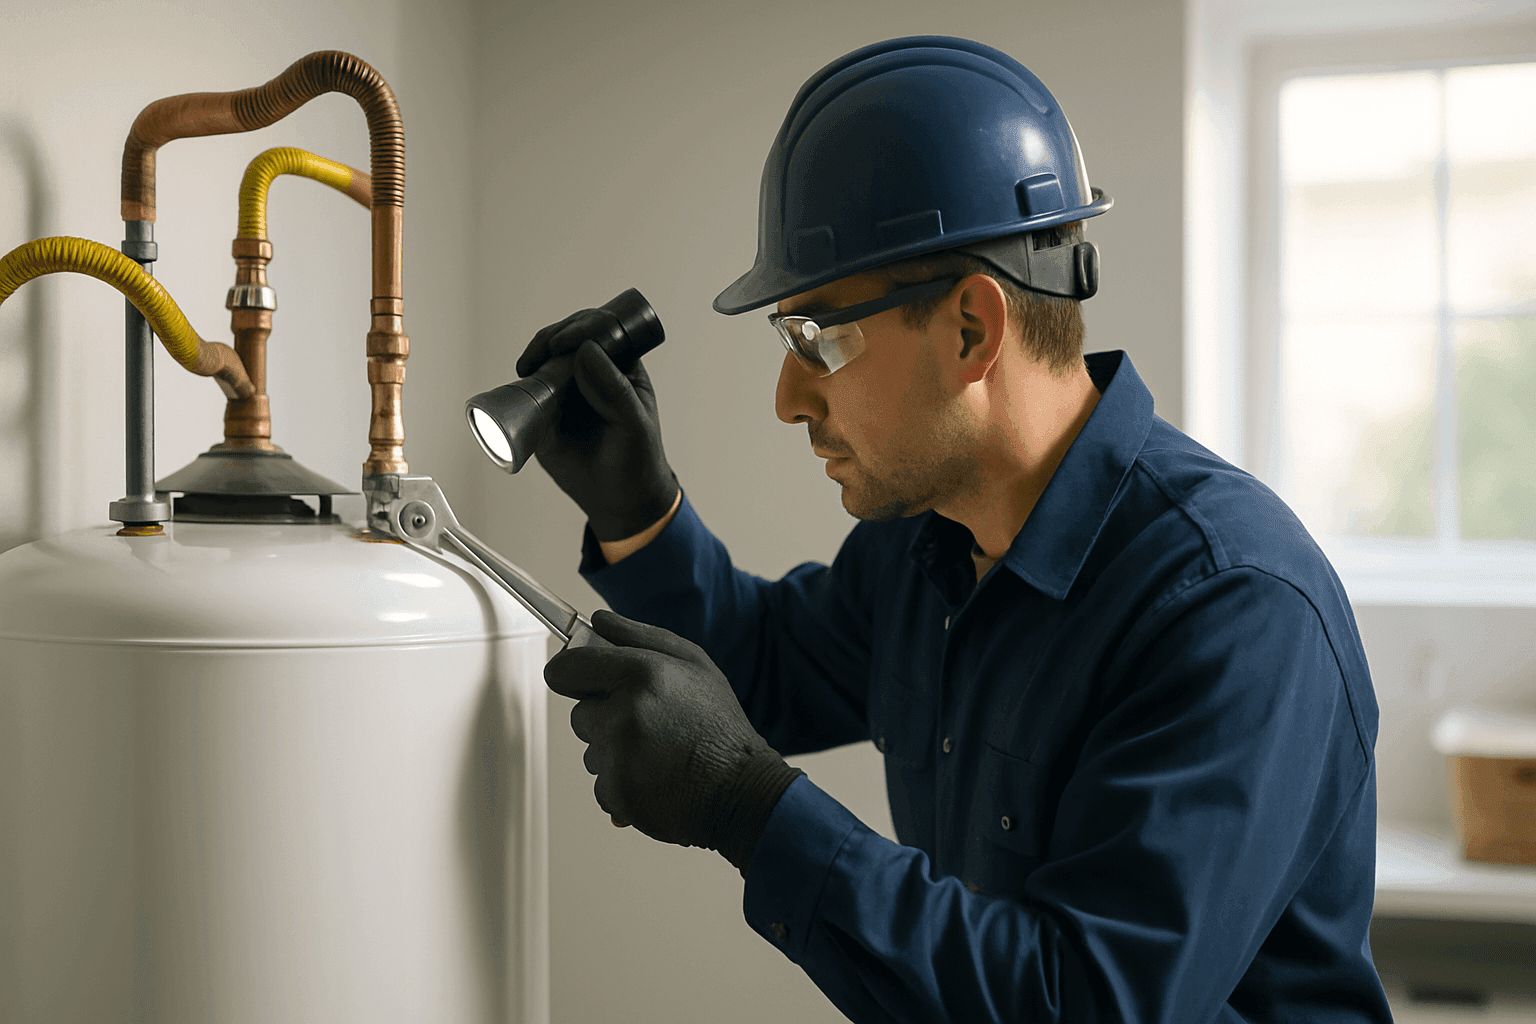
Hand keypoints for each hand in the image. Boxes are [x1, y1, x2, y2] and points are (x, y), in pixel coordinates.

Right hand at [516, 309, 677, 541]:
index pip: (601, 331)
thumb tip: (585, 350)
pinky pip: (528, 390)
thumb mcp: (634, 425)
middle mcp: (592, 371)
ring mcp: (567, 389)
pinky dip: (521, 385)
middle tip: (539, 356)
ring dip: (534, 359)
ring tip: (528, 371)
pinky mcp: (545, 410)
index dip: (580, 328)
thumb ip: (613, 390)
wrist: (618, 499)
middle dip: (550, 340)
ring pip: (545, 359)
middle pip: (567, 337)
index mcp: (621, 366)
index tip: (563, 342)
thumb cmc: (636, 460)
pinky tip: (520, 385)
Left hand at [544, 610, 802, 872]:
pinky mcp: (616, 792)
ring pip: (590, 751)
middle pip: (579, 713)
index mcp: (643, 673)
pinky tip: (654, 778)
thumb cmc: (719, 727)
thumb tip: (597, 620)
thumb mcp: (695, 664)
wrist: (741, 791)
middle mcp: (626, 712)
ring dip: (613, 753)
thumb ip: (639, 636)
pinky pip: (600, 784)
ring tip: (657, 754)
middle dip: (605, 718)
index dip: (568, 673)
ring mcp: (618, 756)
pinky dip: (621, 784)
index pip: (568, 667)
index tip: (573, 679)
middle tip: (649, 725)